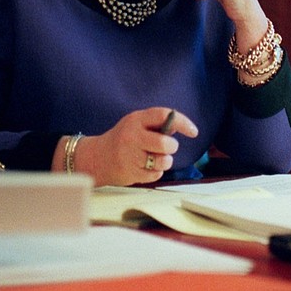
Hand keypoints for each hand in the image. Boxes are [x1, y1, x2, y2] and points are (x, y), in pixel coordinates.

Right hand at [67, 108, 197, 185]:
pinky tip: (144, 167)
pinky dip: (155, 172)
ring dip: (164, 161)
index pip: (163, 115)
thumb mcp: (136, 124)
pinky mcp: (130, 173)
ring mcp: (130, 156)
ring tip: (154, 158)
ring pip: (163, 161)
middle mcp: (132, 136)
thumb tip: (180, 127)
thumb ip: (155, 124)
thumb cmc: (123, 139)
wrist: (96, 158)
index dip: (182, 122)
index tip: (194, 131)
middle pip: (166, 143)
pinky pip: (156, 175)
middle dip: (171, 147)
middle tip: (167, 148)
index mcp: (136, 119)